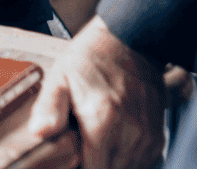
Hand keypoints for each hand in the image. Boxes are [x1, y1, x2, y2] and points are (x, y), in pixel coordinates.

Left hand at [23, 16, 163, 168]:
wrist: (131, 40)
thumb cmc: (94, 57)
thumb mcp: (61, 75)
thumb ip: (49, 107)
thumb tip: (40, 132)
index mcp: (102, 121)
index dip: (79, 168)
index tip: (72, 159)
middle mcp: (129, 134)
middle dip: (94, 166)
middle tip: (82, 150)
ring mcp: (147, 136)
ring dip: (112, 165)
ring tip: (97, 145)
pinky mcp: (157, 136)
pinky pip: (144, 163)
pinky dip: (128, 161)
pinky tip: (114, 145)